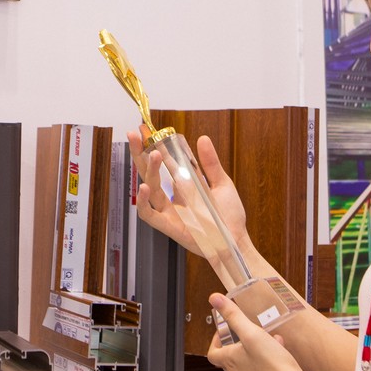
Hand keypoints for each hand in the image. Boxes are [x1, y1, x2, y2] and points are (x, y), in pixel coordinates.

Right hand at [127, 125, 250, 261]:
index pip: (164, 163)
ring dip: (148, 171)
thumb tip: (202, 139)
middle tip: (135, 134)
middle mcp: (173, 197)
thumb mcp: (222, 183)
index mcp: (183, 186)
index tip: (148, 130)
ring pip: (149, 189)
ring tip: (153, 154)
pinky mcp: (169, 226)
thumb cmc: (229, 216)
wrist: (235, 240)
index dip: (155, 146)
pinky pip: (149, 215)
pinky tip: (143, 187)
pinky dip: (143, 202)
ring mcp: (169, 211)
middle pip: (150, 173)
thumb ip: (210, 163)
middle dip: (140, 153)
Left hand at [205, 294, 309, 370]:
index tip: (224, 332)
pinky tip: (281, 351)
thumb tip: (215, 299)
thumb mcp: (251, 333)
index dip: (215, 341)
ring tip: (268, 339)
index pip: (213, 353)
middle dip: (238, 343)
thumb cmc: (271, 365)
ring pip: (248, 364)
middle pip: (230, 358)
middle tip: (246, 333)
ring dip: (255, 350)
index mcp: (230, 361)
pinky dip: (267, 360)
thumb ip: (234, 316)